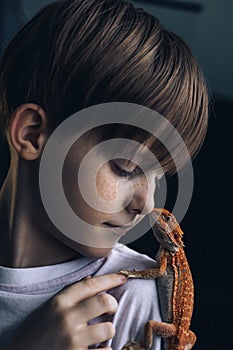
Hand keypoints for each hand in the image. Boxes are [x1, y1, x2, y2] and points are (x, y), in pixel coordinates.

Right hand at [3, 273, 126, 349]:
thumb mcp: (48, 307)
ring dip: (108, 331)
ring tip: (101, 333)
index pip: (91, 284)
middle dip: (113, 304)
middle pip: (104, 302)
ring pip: (108, 329)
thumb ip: (69, 294)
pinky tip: (96, 349)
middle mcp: (66, 319)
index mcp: (59, 302)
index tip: (123, 277)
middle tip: (111, 308)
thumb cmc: (35, 331)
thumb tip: (91, 279)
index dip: (111, 279)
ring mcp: (72, 341)